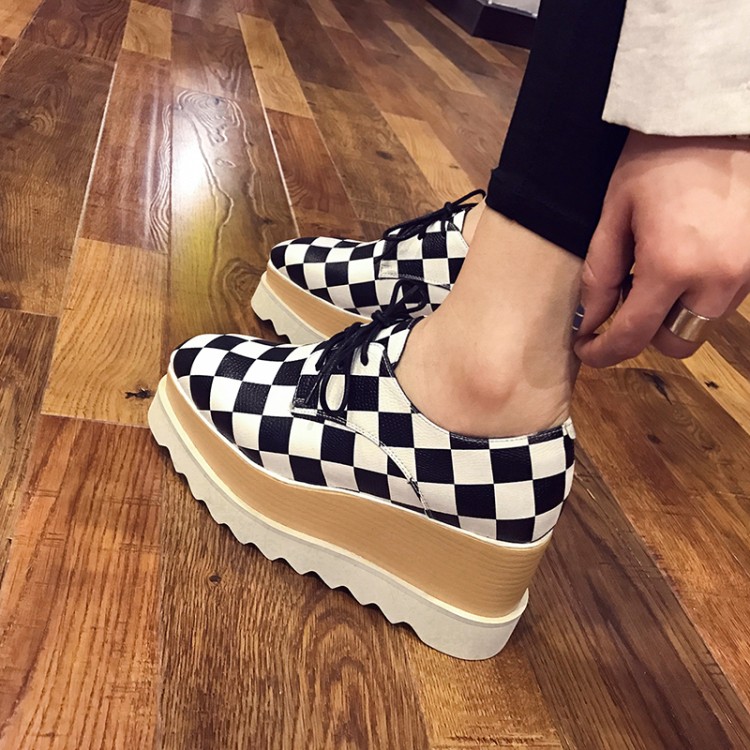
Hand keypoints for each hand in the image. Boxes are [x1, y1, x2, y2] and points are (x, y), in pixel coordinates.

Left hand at [574, 131, 749, 366]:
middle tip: (625, 302)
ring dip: (675, 313)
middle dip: (646, 333)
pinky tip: (685, 259)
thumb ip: (600, 274)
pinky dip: (699, 293)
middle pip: (675, 343)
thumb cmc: (658, 159)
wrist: (716, 117)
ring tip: (656, 271)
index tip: (585, 350)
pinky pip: (725, 298)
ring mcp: (746, 273)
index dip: (603, 352)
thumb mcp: (615, 213)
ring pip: (702, 323)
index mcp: (671, 268)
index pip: (633, 337)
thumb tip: (590, 319)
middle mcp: (716, 280)